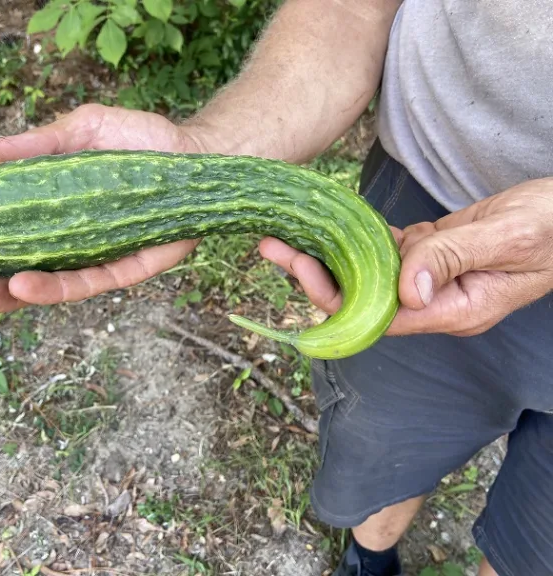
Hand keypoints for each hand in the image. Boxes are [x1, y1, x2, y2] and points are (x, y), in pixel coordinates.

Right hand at [0, 104, 208, 313]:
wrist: (197, 154)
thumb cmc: (140, 142)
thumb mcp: (84, 130)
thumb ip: (41, 144)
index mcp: (51, 215)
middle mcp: (68, 243)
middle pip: (10, 272)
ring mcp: (94, 260)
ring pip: (43, 287)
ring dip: (5, 294)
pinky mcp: (126, 269)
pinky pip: (88, 283)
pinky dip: (55, 287)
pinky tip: (23, 283)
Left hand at [261, 178, 552, 336]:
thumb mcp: (508, 236)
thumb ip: (454, 258)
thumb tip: (405, 290)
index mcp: (454, 309)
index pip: (379, 315)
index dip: (336, 297)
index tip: (300, 269)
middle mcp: (435, 301)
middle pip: (362, 297)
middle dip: (317, 274)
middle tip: (275, 246)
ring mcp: (431, 279)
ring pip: (368, 274)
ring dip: (329, 255)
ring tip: (287, 233)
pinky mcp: (432, 255)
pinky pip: (387, 253)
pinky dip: (358, 240)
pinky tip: (330, 226)